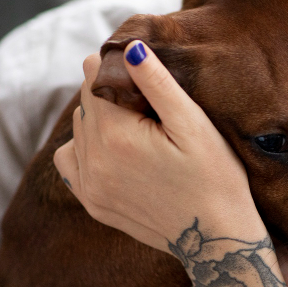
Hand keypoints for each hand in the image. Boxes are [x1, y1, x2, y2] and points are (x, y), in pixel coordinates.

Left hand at [53, 41, 260, 253]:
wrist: (217, 238)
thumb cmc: (216, 177)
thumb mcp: (193, 125)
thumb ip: (158, 83)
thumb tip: (129, 47)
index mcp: (117, 135)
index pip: (94, 78)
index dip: (116, 68)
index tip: (139, 73)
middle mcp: (94, 161)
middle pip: (86, 103)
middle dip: (109, 95)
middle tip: (145, 103)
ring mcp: (90, 186)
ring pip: (78, 130)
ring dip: (99, 121)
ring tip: (136, 127)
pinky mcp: (93, 204)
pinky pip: (70, 162)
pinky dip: (85, 149)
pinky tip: (113, 150)